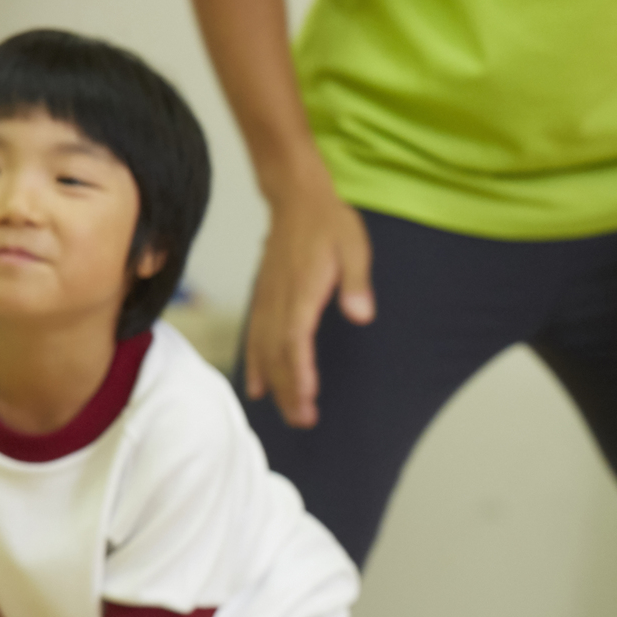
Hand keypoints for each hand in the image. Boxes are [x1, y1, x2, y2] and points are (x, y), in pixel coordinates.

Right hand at [245, 175, 373, 427]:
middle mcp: (279, 296)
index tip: (308, 396)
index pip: (296, 336)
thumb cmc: (329, 221)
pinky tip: (256, 387)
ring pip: (263, 347)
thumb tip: (362, 315)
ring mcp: (267, 297)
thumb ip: (357, 282)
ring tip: (286, 414)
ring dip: (273, 382)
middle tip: (304, 420)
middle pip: (278, 351)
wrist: (295, 196)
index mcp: (302, 287)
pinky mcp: (263, 297)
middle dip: (289, 388)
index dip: (300, 369)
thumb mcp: (354, 246)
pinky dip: (254, 363)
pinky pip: (254, 335)